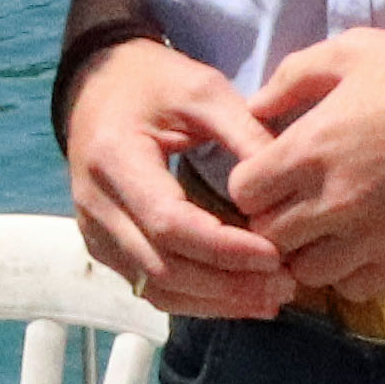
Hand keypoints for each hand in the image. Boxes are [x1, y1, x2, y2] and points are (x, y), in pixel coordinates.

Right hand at [62, 36, 295, 318]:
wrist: (99, 83)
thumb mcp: (202, 90)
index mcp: (115, 158)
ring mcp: (94, 231)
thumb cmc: (153, 81)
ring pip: (155, 287)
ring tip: (270, 297)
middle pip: (163, 267)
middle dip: (228, 285)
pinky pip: (148, 286)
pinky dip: (195, 299)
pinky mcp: (103, 246)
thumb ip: (244, 133)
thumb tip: (290, 185)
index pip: (169, 222)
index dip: (224, 248)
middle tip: (286, 284)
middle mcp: (96, 204)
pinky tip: (237, 297)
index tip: (276, 255)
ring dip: (215, 301)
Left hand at [228, 29, 384, 303]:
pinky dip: (348, 273)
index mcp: (312, 148)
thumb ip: (292, 78)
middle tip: (295, 204)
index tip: (271, 175)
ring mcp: (372, 238)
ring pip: (307, 272)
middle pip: (267, 238)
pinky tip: (361, 246)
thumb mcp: (352, 51)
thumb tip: (254, 109)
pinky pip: (354, 289)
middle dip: (272, 221)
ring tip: (327, 229)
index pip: (244, 192)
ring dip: (308, 252)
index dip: (252, 184)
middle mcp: (334, 202)